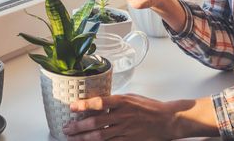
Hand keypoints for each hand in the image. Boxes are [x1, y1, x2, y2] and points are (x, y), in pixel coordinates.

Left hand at [62, 94, 176, 140]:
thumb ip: (114, 101)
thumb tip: (98, 102)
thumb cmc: (149, 107)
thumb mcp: (130, 97)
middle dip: (78, 126)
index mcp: (122, 102)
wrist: (167, 120)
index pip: (99, 102)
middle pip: (96, 122)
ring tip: (72, 138)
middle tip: (66, 128)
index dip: (84, 105)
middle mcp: (122, 116)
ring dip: (84, 138)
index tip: (72, 106)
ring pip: (100, 136)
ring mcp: (125, 130)